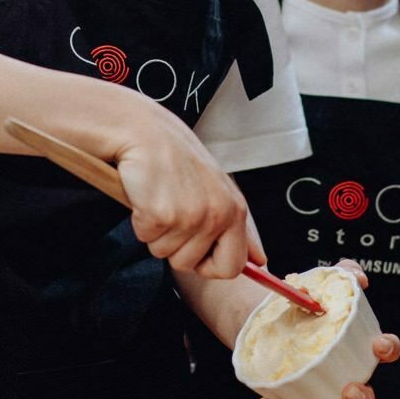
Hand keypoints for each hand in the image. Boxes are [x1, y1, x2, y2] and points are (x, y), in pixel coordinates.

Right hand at [114, 102, 261, 280]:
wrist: (143, 131)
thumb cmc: (176, 159)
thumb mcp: (218, 189)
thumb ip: (236, 227)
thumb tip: (259, 262)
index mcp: (235, 210)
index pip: (232, 267)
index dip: (208, 265)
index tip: (195, 250)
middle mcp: (218, 215)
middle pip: (190, 265)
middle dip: (175, 248)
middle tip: (171, 212)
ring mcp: (190, 216)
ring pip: (164, 254)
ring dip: (156, 232)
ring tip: (159, 198)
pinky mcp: (161, 215)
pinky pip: (144, 239)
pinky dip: (139, 221)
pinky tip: (146, 195)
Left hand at [255, 265, 399, 398]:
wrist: (263, 314)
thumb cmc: (303, 304)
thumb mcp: (324, 280)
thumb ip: (344, 272)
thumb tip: (357, 278)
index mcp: (355, 347)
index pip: (384, 352)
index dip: (388, 350)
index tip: (378, 344)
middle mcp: (339, 375)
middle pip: (363, 397)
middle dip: (361, 397)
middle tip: (350, 388)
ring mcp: (313, 390)